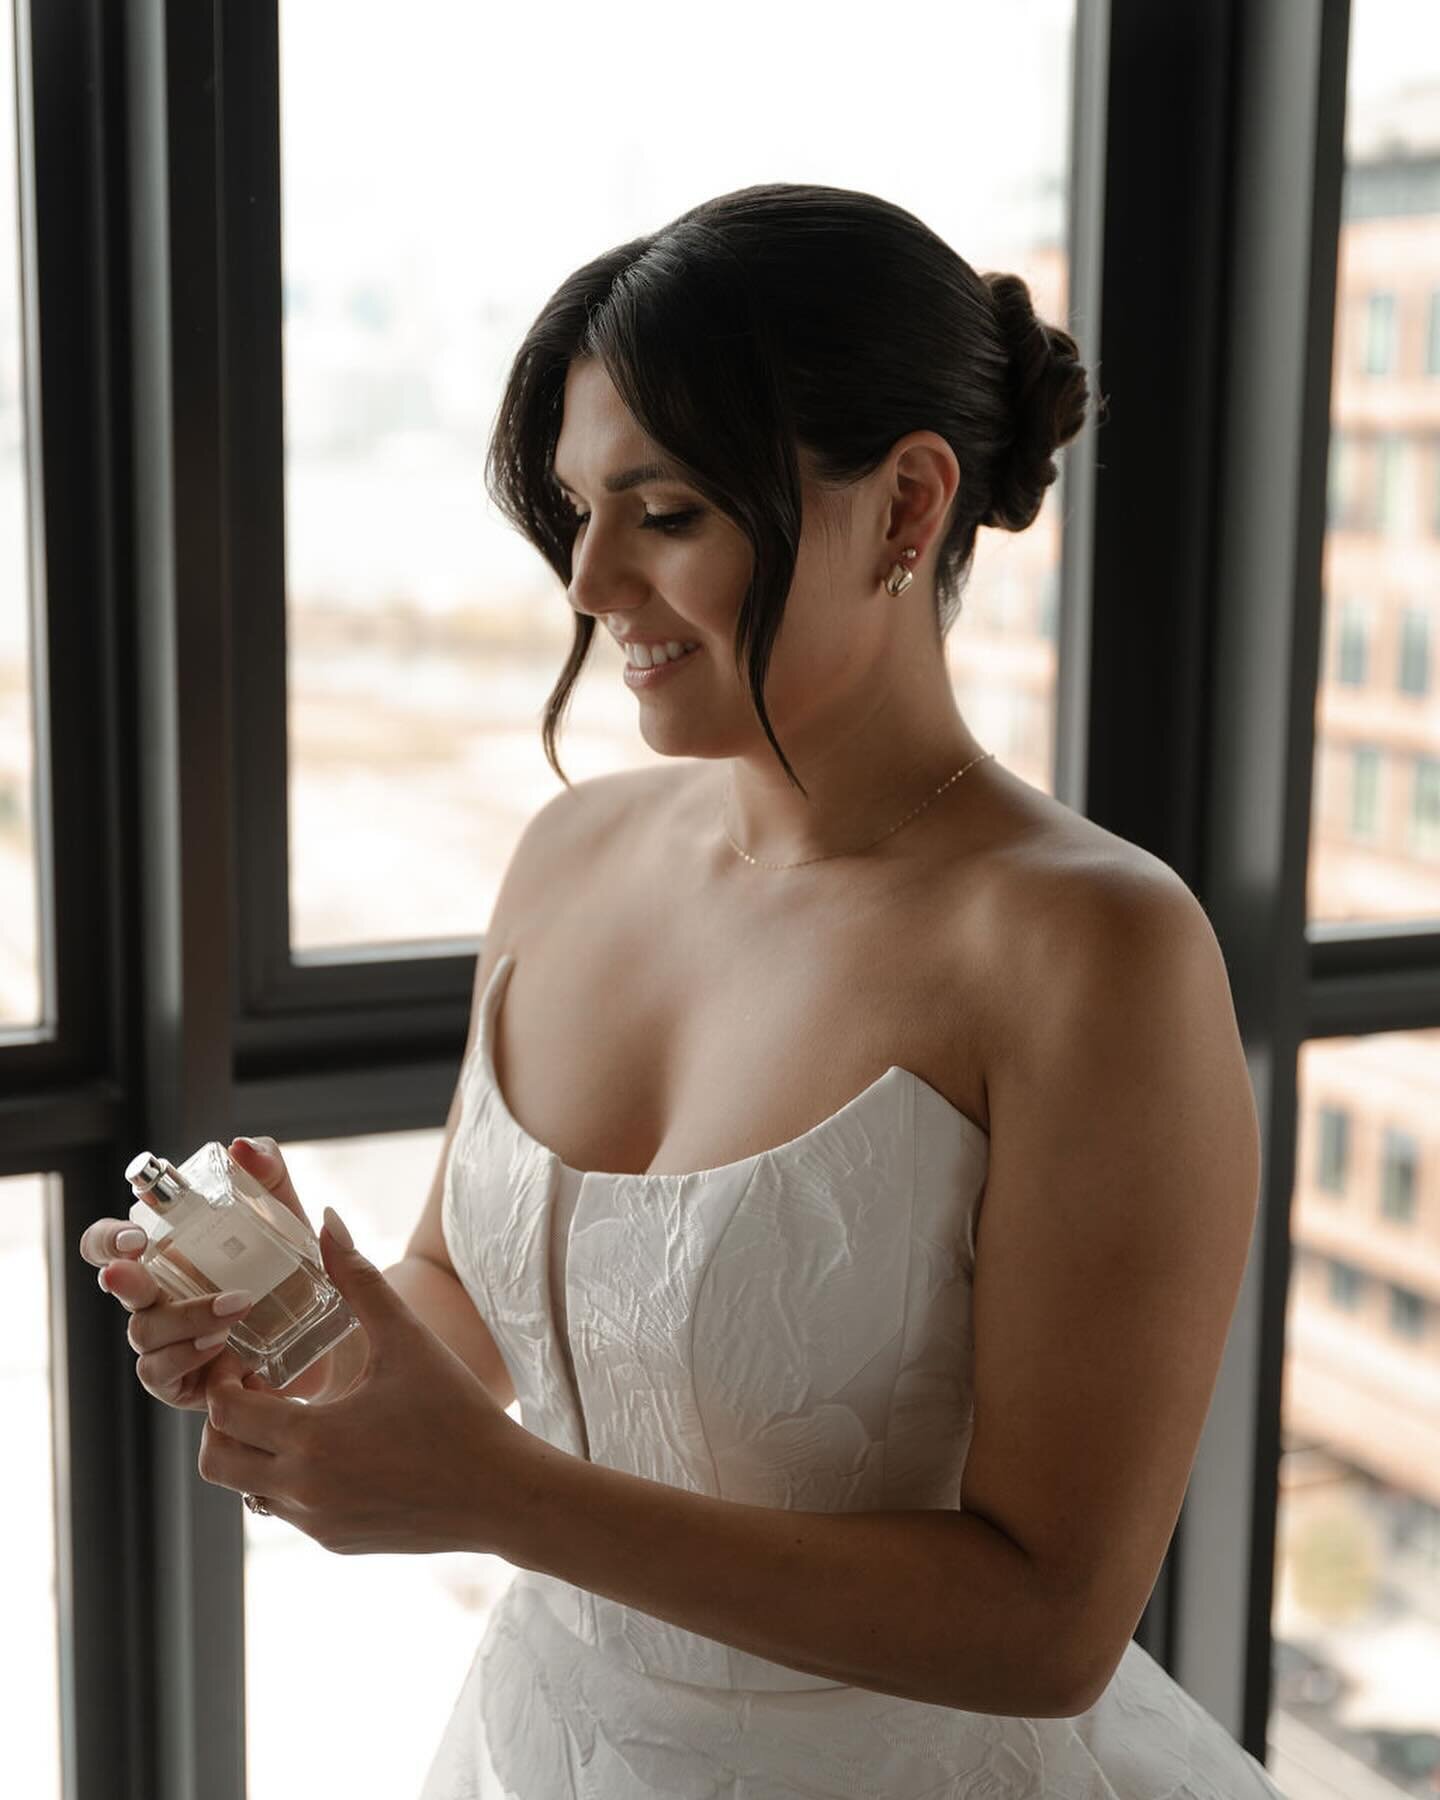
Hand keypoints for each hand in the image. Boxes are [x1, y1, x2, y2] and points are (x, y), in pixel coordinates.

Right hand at [80, 1136, 360, 1409]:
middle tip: (130, 1270)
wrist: (331, 1341)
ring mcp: (167, 1339)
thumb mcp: (288, 1219)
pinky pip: (162, 1373)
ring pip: (144, 1330)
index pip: (114, 1242)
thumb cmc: (296, 1274)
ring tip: (236, 1307)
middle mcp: (158, 1295)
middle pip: (114, 1283)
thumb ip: (268, 1174)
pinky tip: (219, 1343)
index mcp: (170, 1254)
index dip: (110, 1238)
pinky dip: (188, 1356)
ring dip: (185, 1316)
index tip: (137, 1234)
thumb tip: (241, 1147)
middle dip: (118, 1274)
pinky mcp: (181, 1380)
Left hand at [198, 1207, 527, 1555]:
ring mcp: (318, 1523)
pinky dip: (288, 1478)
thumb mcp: (407, 1338)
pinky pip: (285, 1511)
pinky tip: (332, 1443)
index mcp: (312, 1438)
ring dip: (255, 1451)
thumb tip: (328, 1219)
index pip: (223, 1412)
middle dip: (225, 1421)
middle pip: (215, 1460)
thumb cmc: (457, 1411)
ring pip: (246, 1489)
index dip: (226, 1379)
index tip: (252, 1356)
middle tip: (262, 1387)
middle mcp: (304, 1490)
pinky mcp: (337, 1542)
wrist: (503, 1492)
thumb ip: (359, 1278)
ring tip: (296, 1412)